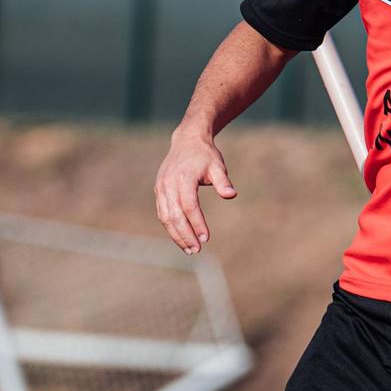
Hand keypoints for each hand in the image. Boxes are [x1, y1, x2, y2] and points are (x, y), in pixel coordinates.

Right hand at [153, 128, 235, 253]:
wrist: (187, 140)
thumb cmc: (205, 155)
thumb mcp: (218, 165)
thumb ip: (223, 181)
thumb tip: (231, 195)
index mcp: (184, 177)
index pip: (190, 206)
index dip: (197, 223)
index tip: (206, 238)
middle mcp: (169, 183)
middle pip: (175, 215)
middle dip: (185, 235)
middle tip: (197, 250)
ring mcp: (161, 187)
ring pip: (165, 217)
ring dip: (176, 235)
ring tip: (189, 249)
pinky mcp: (159, 190)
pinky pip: (162, 213)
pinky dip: (170, 227)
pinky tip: (181, 238)